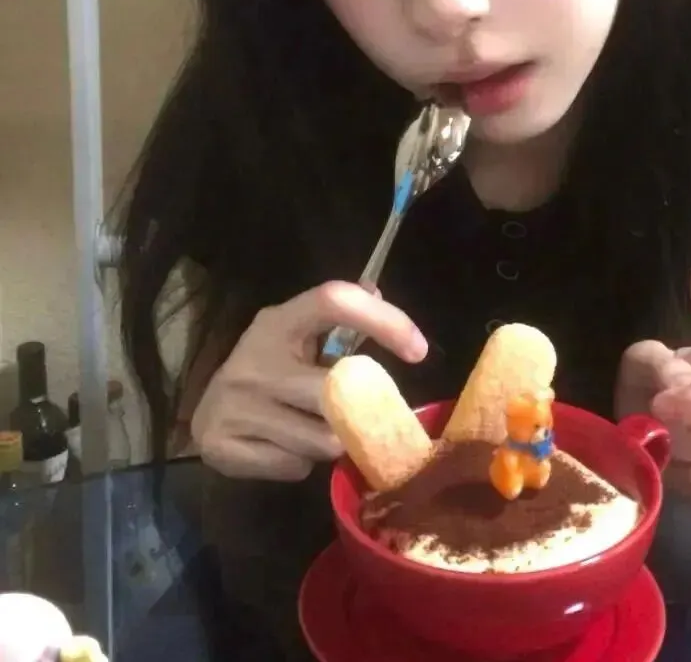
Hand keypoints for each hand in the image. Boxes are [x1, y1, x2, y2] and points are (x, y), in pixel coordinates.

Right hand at [192, 281, 427, 480]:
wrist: (203, 415)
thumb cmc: (268, 368)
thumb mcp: (297, 335)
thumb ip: (338, 318)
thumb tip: (377, 292)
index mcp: (279, 321)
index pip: (334, 301)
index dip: (384, 320)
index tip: (419, 350)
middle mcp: (254, 358)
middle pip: (336, 391)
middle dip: (359, 410)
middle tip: (362, 415)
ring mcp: (235, 404)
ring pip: (322, 439)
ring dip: (332, 441)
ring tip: (315, 428)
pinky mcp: (223, 445)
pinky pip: (295, 466)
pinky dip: (302, 463)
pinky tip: (285, 446)